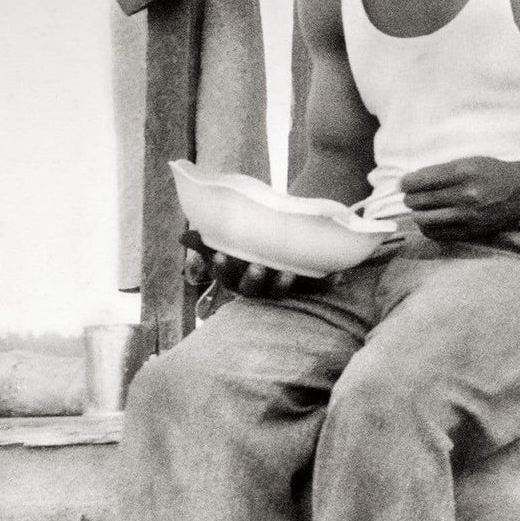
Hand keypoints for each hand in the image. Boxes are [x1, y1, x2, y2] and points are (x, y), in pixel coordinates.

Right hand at [182, 232, 319, 302]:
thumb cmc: (251, 235)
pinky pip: (317, 286)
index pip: (226, 277)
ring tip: (288, 270)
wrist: (287, 229)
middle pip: (253, 290)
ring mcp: (283, 284)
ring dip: (284, 283)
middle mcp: (259, 284)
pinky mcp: (307, 283)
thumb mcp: (230, 234)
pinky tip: (337, 276)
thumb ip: (207, 238)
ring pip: (281, 291)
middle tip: (258, 266)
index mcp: (237, 274)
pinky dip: (327, 282)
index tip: (222, 254)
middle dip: (254, 279)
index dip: (223, 269)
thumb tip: (183, 238)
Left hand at [400, 156, 519, 238]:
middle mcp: (465, 195)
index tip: (403, 184)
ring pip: (424, 219)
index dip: (406, 183)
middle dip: (409, 198)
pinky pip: (436, 233)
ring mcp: (467, 216)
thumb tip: (411, 181)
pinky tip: (429, 221)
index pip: (422, 180)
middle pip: (420, 200)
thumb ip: (441, 171)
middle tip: (409, 196)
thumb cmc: (492, 172)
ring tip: (418, 208)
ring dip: (416, 213)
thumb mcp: (468, 161)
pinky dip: (427, 227)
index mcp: (463, 172)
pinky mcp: (469, 231)